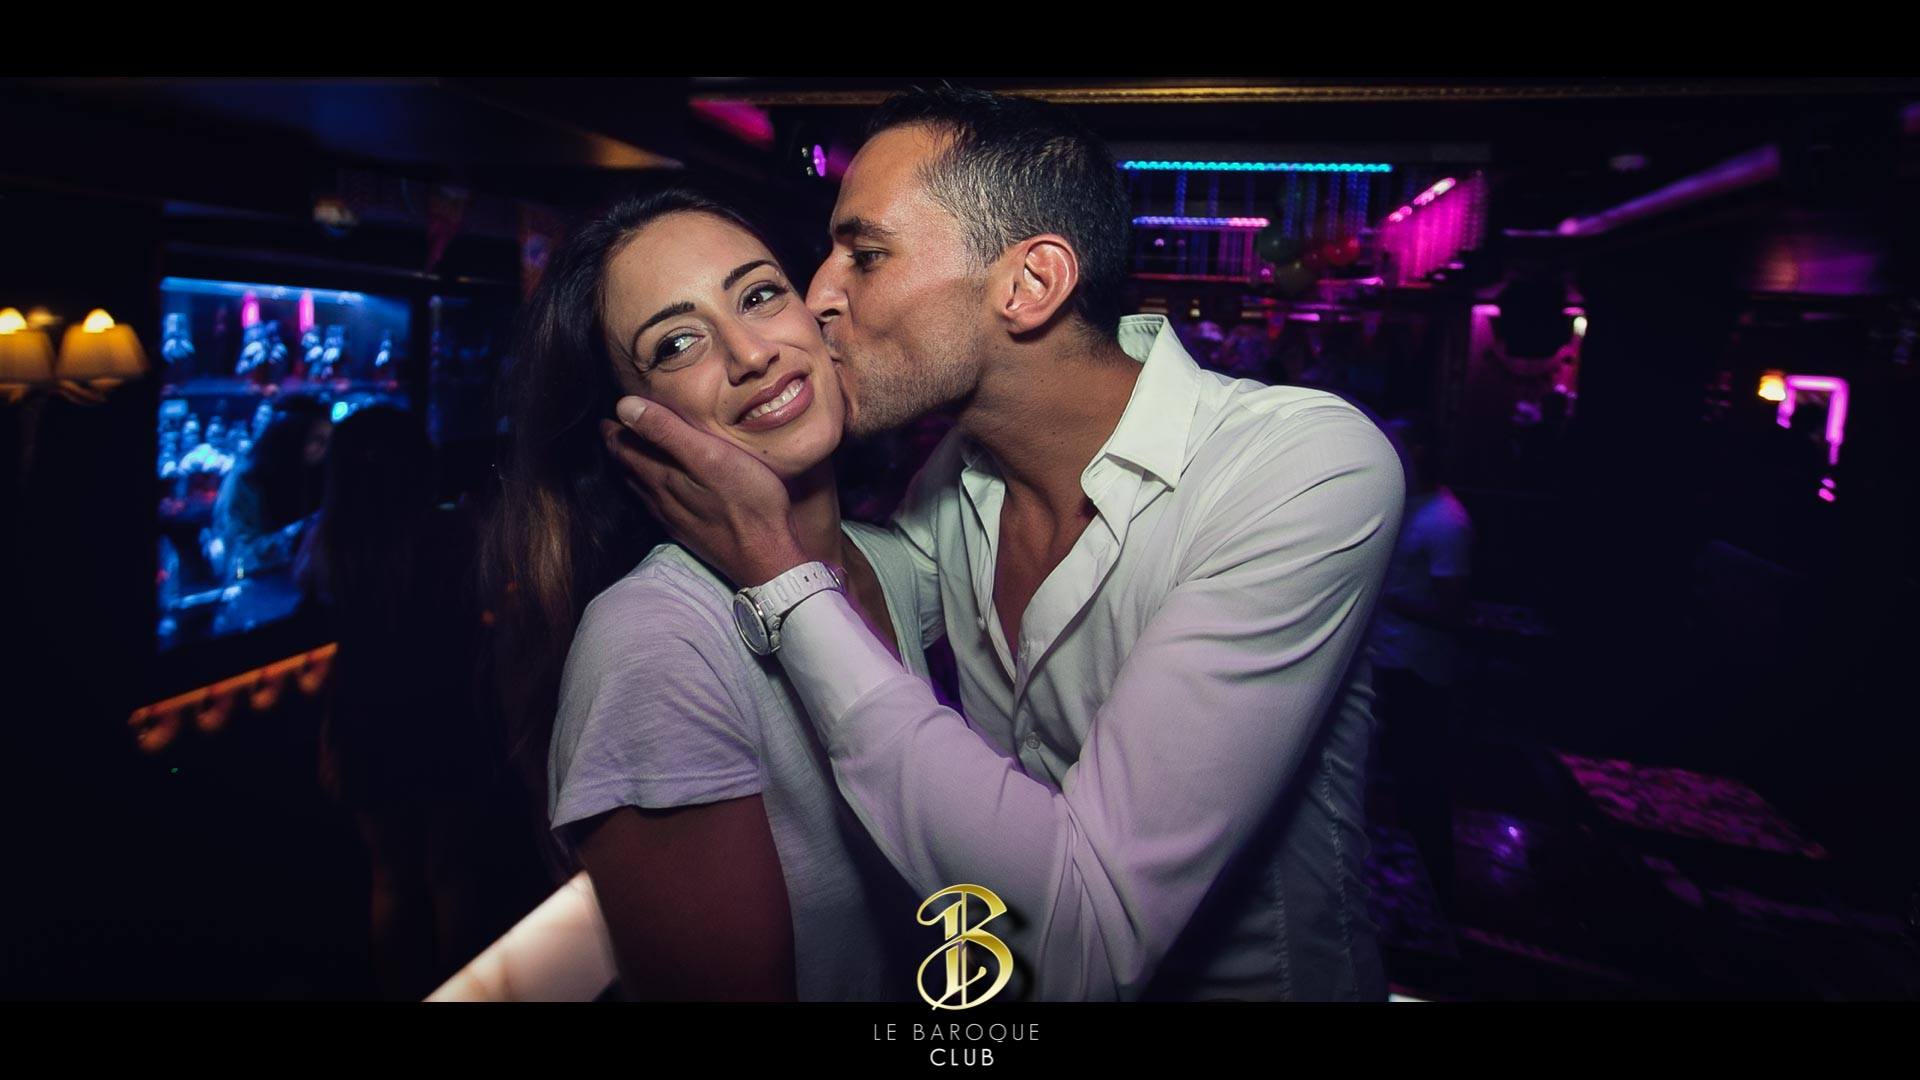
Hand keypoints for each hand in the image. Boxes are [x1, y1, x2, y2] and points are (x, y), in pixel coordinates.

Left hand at [601, 396, 808, 587]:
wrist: (766, 557)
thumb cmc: (746, 502)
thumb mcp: (709, 456)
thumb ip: (667, 431)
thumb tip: (623, 407)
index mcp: (660, 476)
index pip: (622, 448)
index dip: (611, 429)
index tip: (605, 413)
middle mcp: (659, 498)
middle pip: (627, 468)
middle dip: (617, 447)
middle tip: (612, 428)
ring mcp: (672, 518)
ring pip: (639, 488)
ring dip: (629, 468)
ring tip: (628, 453)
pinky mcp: (687, 530)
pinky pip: (656, 505)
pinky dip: (647, 488)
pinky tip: (658, 489)